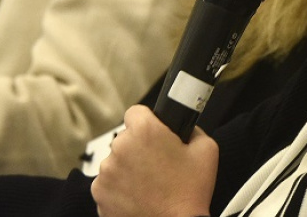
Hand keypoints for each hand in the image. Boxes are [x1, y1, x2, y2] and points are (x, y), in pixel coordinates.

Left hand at [91, 105, 217, 216]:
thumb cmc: (190, 193)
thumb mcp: (207, 150)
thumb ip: (193, 129)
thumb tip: (185, 127)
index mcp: (145, 131)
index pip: (136, 112)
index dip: (148, 122)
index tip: (154, 133)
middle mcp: (121, 147)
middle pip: (126, 138)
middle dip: (140, 147)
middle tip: (158, 164)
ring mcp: (107, 171)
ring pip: (116, 161)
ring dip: (129, 168)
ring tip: (149, 184)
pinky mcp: (99, 192)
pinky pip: (108, 182)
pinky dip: (120, 188)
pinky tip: (139, 195)